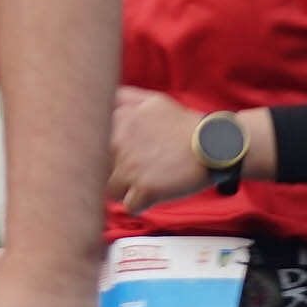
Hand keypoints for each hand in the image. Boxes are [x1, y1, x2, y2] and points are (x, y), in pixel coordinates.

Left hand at [109, 87, 210, 213]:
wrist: (215, 144)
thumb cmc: (184, 125)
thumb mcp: (152, 101)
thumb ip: (124, 99)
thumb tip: (103, 99)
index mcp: (118, 121)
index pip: (91, 145)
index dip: (106, 154)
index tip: (122, 156)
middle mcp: (118, 143)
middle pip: (99, 170)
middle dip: (116, 173)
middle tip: (140, 170)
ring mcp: (131, 167)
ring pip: (112, 191)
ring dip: (127, 190)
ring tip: (147, 181)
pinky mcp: (145, 189)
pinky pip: (130, 207)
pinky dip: (141, 204)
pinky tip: (155, 193)